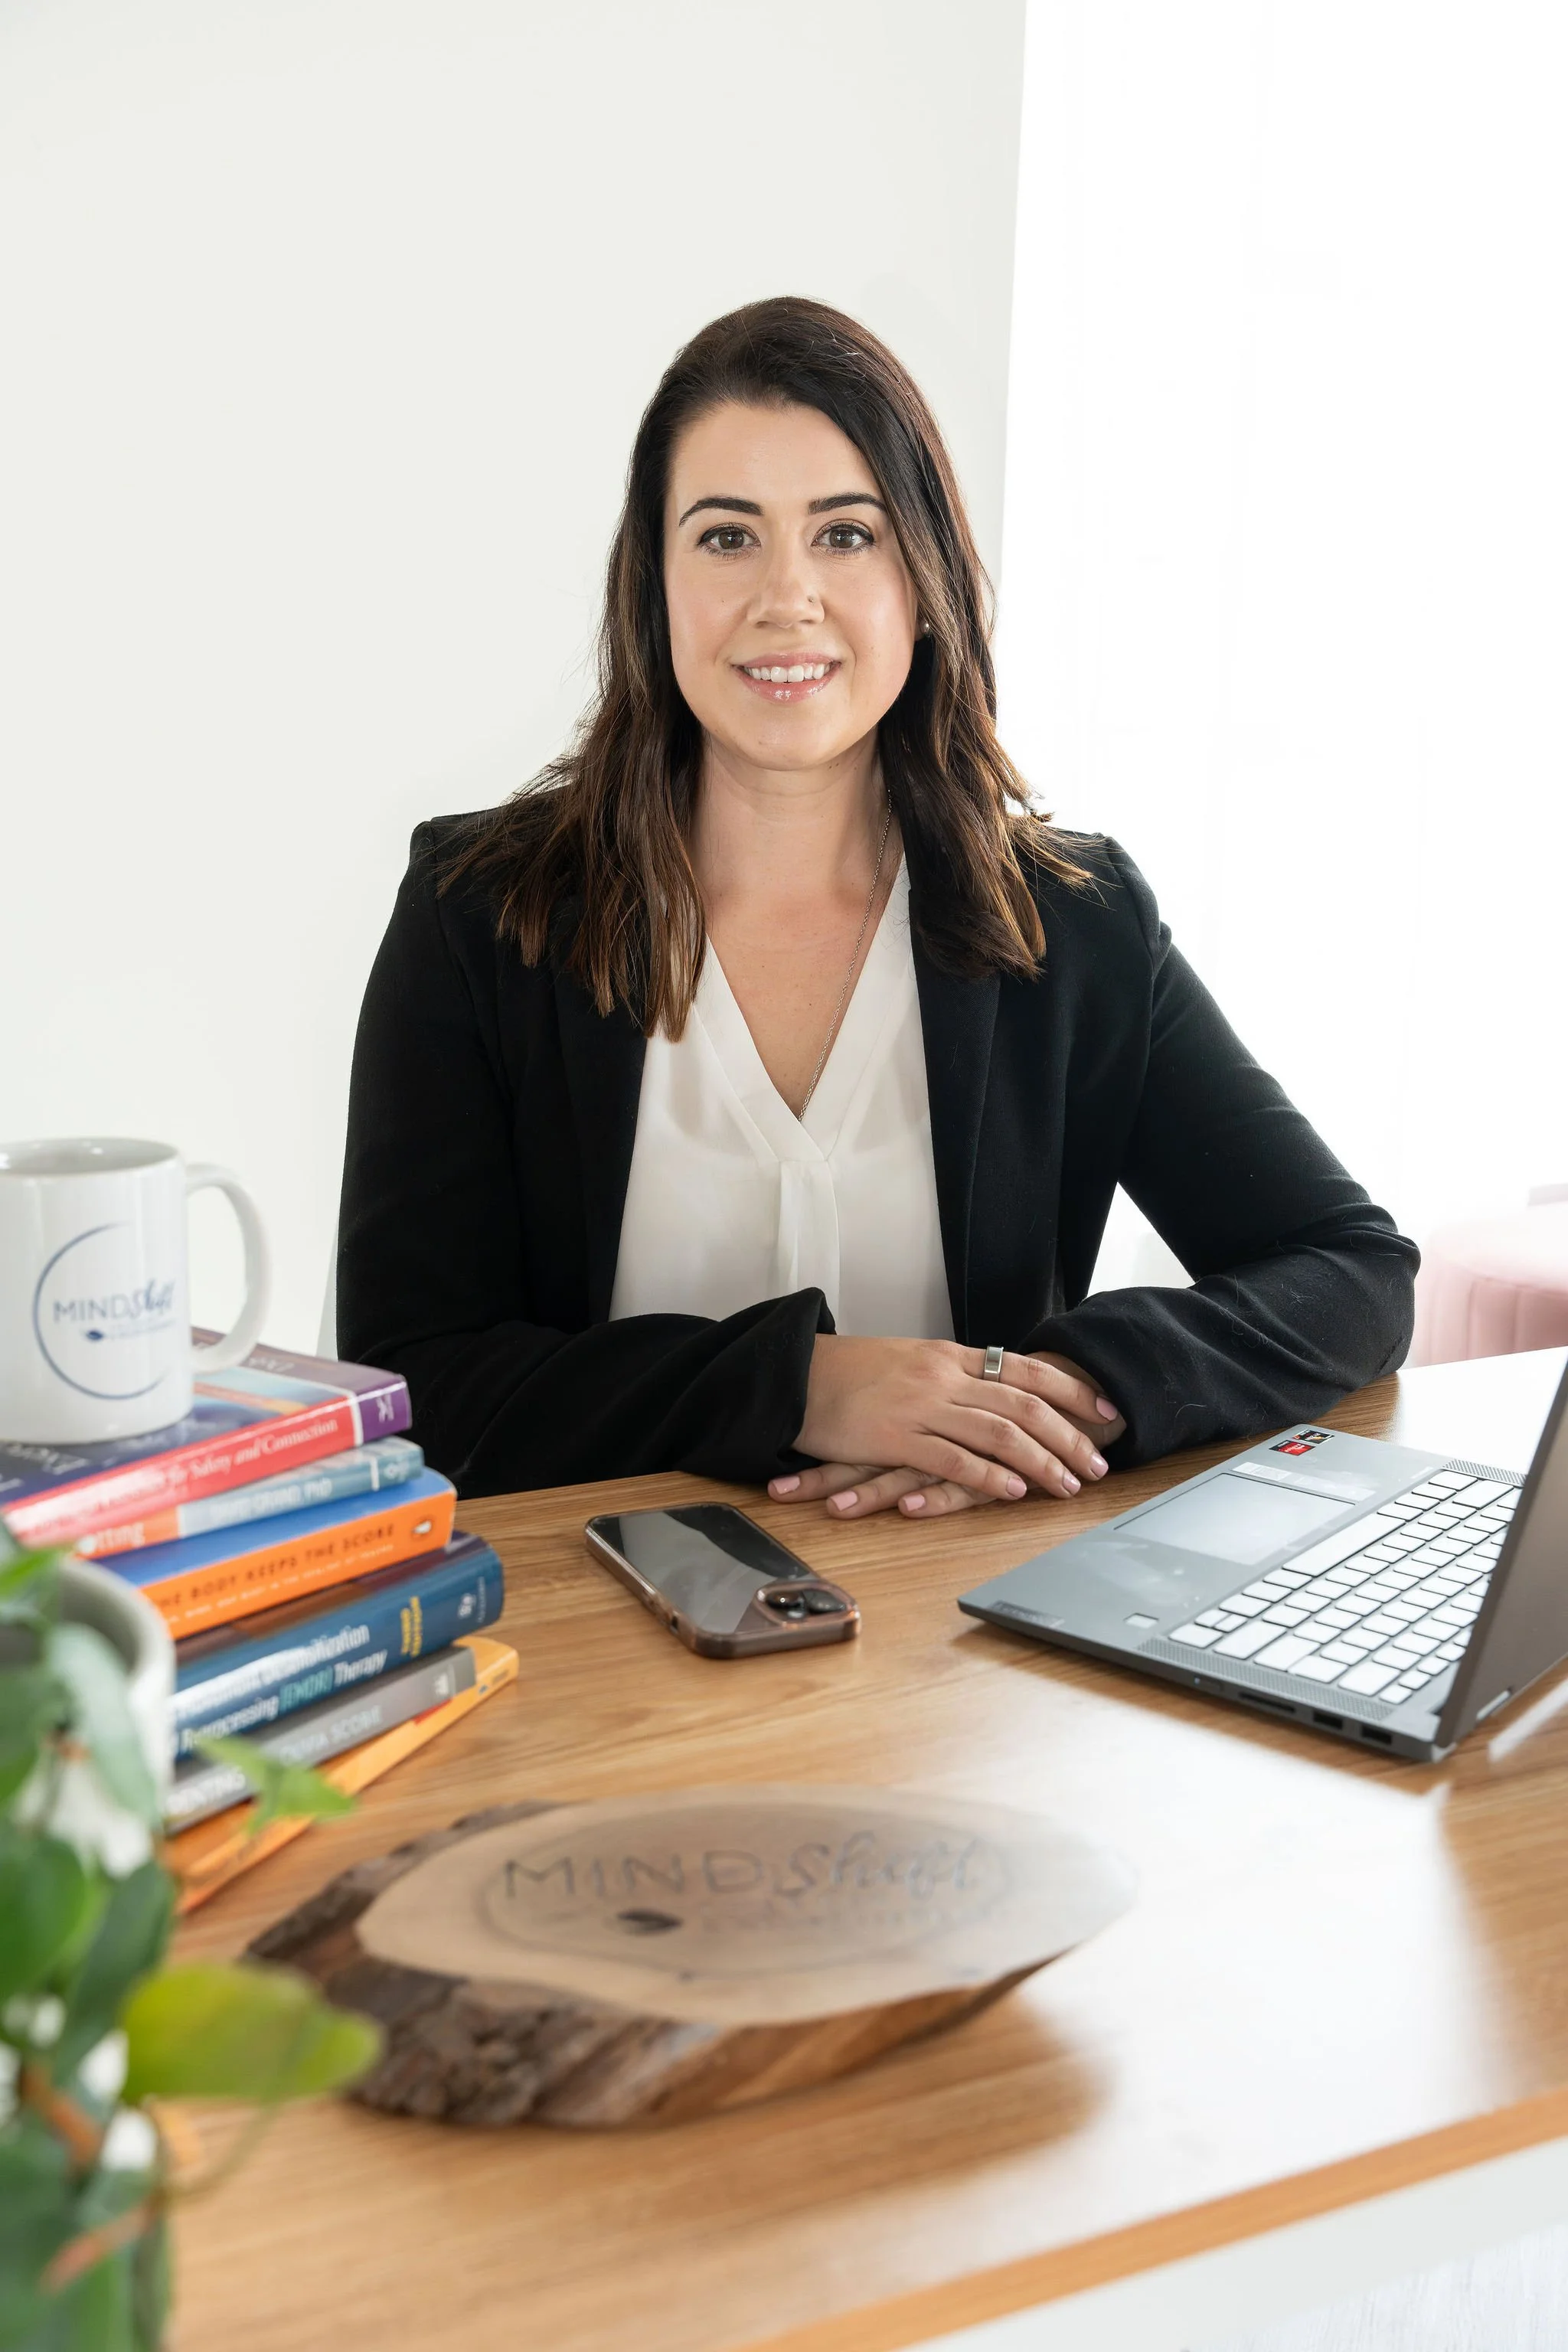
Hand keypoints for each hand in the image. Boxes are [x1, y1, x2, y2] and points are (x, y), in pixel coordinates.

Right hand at [786, 1338, 1120, 1511]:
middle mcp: (943, 1377)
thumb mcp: (908, 1361)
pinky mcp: (895, 1437)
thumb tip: (991, 1389)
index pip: (1026, 1369)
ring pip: (999, 1432)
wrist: (794, 1373)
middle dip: (1069, 1436)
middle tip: (1098, 1463)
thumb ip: (950, 1375)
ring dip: (1042, 1461)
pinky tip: (1015, 1490)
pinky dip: (990, 1475)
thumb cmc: (848, 1372)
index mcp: (949, 1356)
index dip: (1072, 1390)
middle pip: (1023, 1405)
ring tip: (1069, 1484)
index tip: (1106, 1409)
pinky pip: (953, 1459)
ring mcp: (921, 1406)